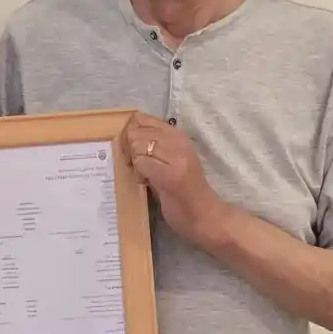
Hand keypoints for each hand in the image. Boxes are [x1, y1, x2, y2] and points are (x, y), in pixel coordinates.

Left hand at [122, 111, 219, 245]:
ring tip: (144, 174)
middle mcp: (178, 141)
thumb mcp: (170, 160)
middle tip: (138, 166)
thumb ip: (154, 145)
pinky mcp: (168, 174)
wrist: (203, 214)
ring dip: (134, 161)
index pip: (143, 119)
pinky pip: (140, 162)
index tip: (134, 149)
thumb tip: (129, 132)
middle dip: (129, 148)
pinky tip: (146, 181)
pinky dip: (138, 172)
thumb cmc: (185, 190)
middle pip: (136, 132)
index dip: (131, 133)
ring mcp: (175, 157)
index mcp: (179, 135)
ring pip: (137, 145)